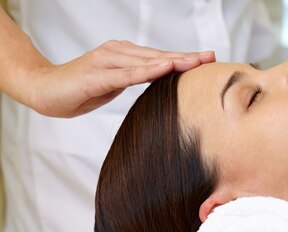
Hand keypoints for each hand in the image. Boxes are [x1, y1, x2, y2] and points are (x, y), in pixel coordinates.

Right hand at [28, 40, 214, 117]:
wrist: (43, 90)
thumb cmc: (81, 89)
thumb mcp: (114, 84)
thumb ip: (135, 80)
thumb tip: (158, 83)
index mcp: (124, 56)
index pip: (160, 57)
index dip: (184, 58)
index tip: (208, 59)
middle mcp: (117, 53)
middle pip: (158, 56)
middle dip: (186, 57)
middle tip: (211, 57)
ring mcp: (107, 62)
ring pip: (147, 62)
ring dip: (173, 61)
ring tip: (196, 62)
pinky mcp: (97, 75)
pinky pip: (127, 74)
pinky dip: (147, 71)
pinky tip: (165, 68)